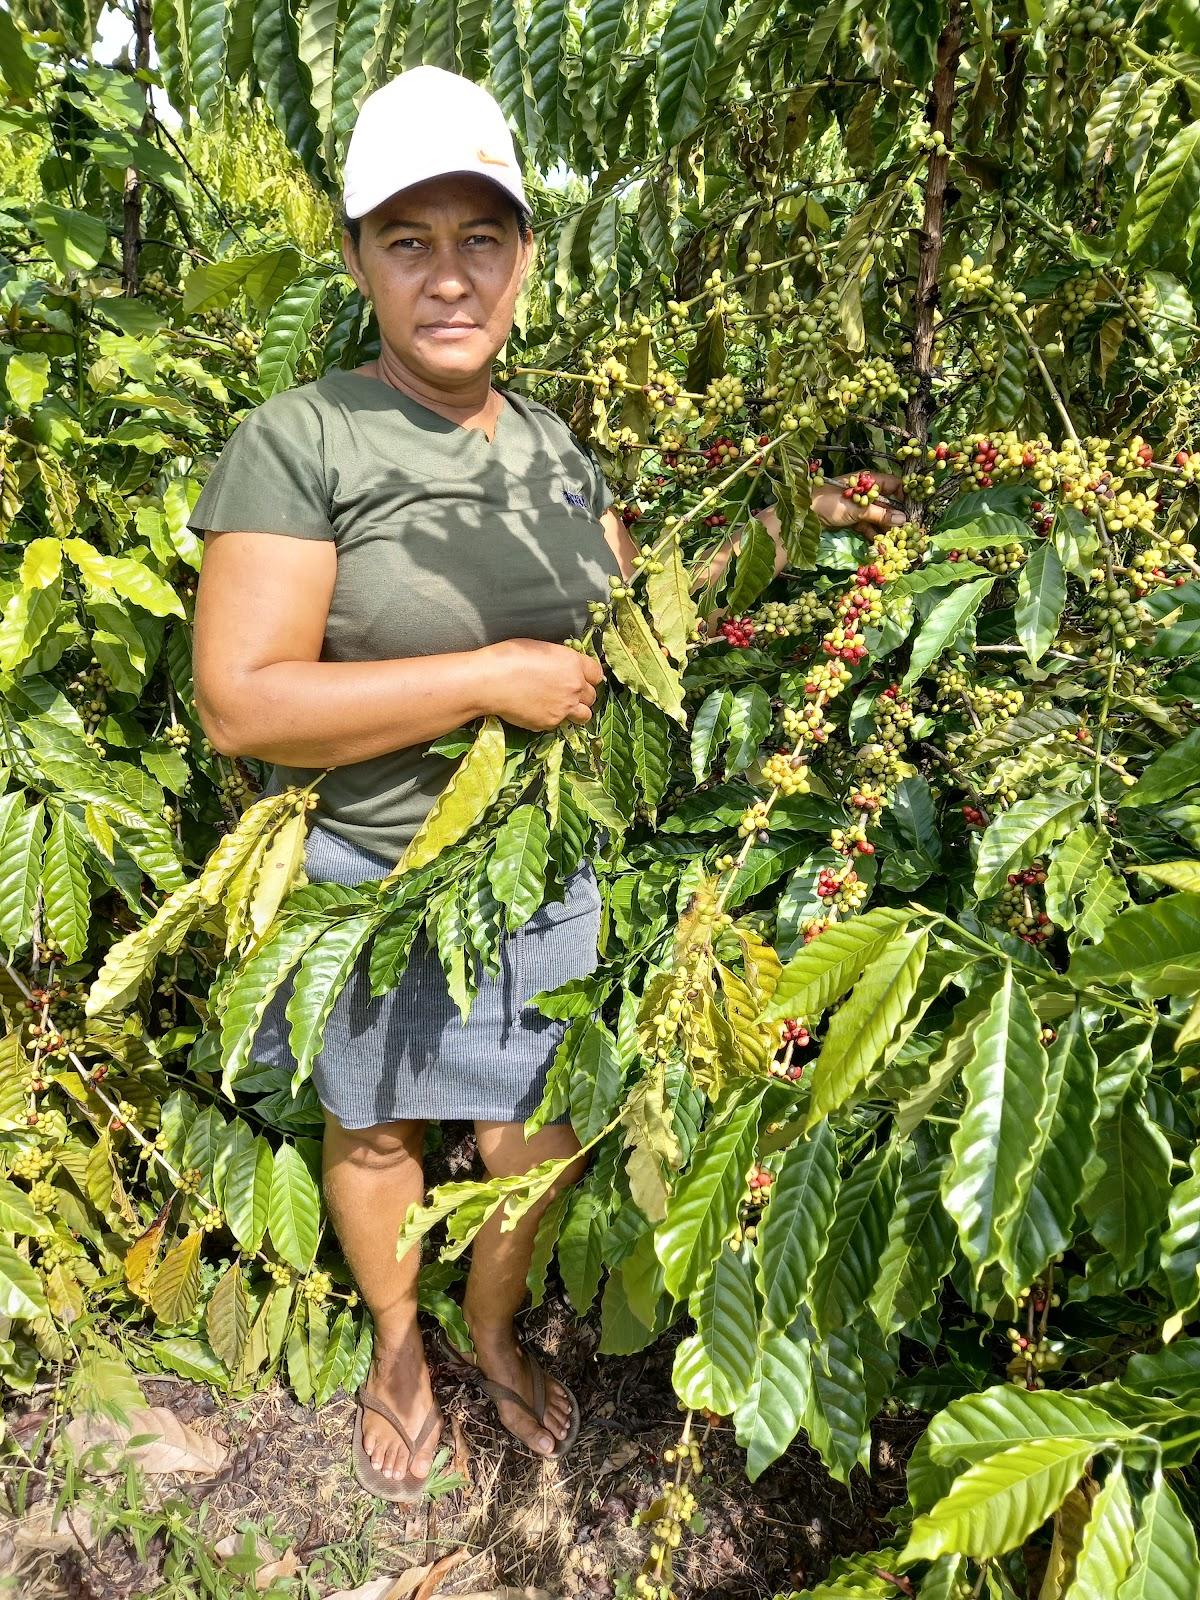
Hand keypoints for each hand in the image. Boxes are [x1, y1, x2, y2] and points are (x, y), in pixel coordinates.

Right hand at [479, 639, 604, 730]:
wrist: (490, 682)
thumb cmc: (509, 657)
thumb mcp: (540, 648)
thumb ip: (559, 660)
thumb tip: (562, 667)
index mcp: (573, 663)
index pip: (596, 673)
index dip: (588, 676)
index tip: (580, 677)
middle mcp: (574, 686)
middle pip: (591, 696)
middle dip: (582, 694)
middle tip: (567, 692)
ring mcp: (564, 707)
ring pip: (584, 715)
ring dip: (576, 711)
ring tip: (561, 707)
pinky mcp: (550, 723)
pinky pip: (560, 723)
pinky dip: (553, 719)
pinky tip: (538, 710)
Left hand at [811, 471, 907, 531]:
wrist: (803, 514)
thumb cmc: (828, 503)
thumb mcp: (857, 509)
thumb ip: (880, 514)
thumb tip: (903, 520)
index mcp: (868, 480)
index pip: (894, 484)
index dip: (904, 496)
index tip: (912, 510)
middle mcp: (865, 491)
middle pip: (887, 502)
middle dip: (896, 516)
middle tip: (907, 529)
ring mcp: (858, 505)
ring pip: (878, 515)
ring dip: (885, 526)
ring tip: (895, 538)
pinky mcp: (851, 518)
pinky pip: (867, 525)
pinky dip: (873, 532)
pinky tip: (880, 542)